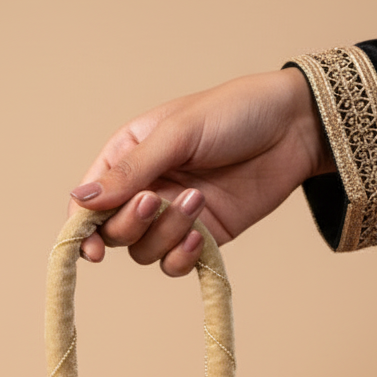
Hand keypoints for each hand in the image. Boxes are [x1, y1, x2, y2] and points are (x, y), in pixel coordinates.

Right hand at [68, 67, 334, 274]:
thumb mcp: (177, 134)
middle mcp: (146, 188)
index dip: (83, 227)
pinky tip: (203, 236)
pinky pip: (176, 264)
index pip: (90, 200)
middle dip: (130, 224)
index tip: (91, 247)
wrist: (294, 127)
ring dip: (166, 235)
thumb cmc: (234, 113)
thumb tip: (82, 201)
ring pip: (144, 251)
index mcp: (129, 155)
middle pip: (113, 231)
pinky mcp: (204, 236)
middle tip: (156, 200)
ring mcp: (174, 215)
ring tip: (197, 202)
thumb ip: (131, 171)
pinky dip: (183, 257)